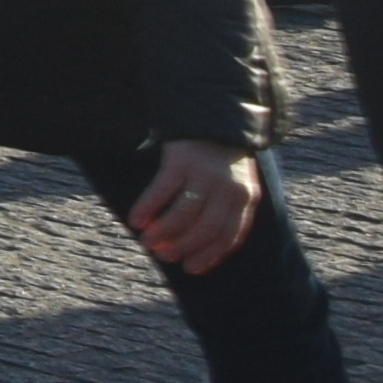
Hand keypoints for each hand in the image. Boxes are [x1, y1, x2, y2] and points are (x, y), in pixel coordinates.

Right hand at [133, 140, 264, 275]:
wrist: (213, 115)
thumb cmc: (223, 157)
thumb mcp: (237, 183)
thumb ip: (229, 209)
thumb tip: (205, 244)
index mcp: (246, 197)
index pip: (229, 236)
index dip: (209, 255)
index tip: (191, 268)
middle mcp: (228, 189)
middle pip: (205, 228)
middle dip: (183, 246)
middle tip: (164, 257)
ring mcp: (204, 175)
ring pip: (183, 214)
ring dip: (164, 233)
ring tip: (148, 242)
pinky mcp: (180, 161)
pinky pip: (161, 192)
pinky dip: (148, 208)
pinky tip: (137, 220)